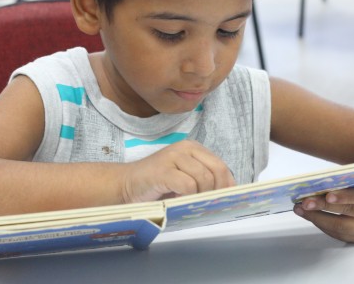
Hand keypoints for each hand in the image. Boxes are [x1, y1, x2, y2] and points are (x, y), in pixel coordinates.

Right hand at [120, 140, 234, 203]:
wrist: (126, 184)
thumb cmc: (157, 186)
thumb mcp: (185, 179)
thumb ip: (203, 180)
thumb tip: (227, 193)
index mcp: (193, 148)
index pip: (221, 166)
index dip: (227, 184)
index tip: (226, 200)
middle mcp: (185, 148)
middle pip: (216, 170)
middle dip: (216, 191)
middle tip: (207, 205)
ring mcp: (173, 157)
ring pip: (203, 178)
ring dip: (200, 195)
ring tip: (188, 202)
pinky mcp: (163, 170)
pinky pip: (188, 185)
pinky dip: (187, 197)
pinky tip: (177, 200)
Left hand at [292, 176, 353, 242]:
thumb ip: (346, 179)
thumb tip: (315, 184)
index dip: (346, 196)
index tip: (328, 195)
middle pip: (349, 211)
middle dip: (324, 207)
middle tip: (305, 202)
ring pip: (342, 226)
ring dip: (318, 218)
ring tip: (301, 209)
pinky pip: (340, 234)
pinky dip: (323, 225)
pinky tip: (311, 216)